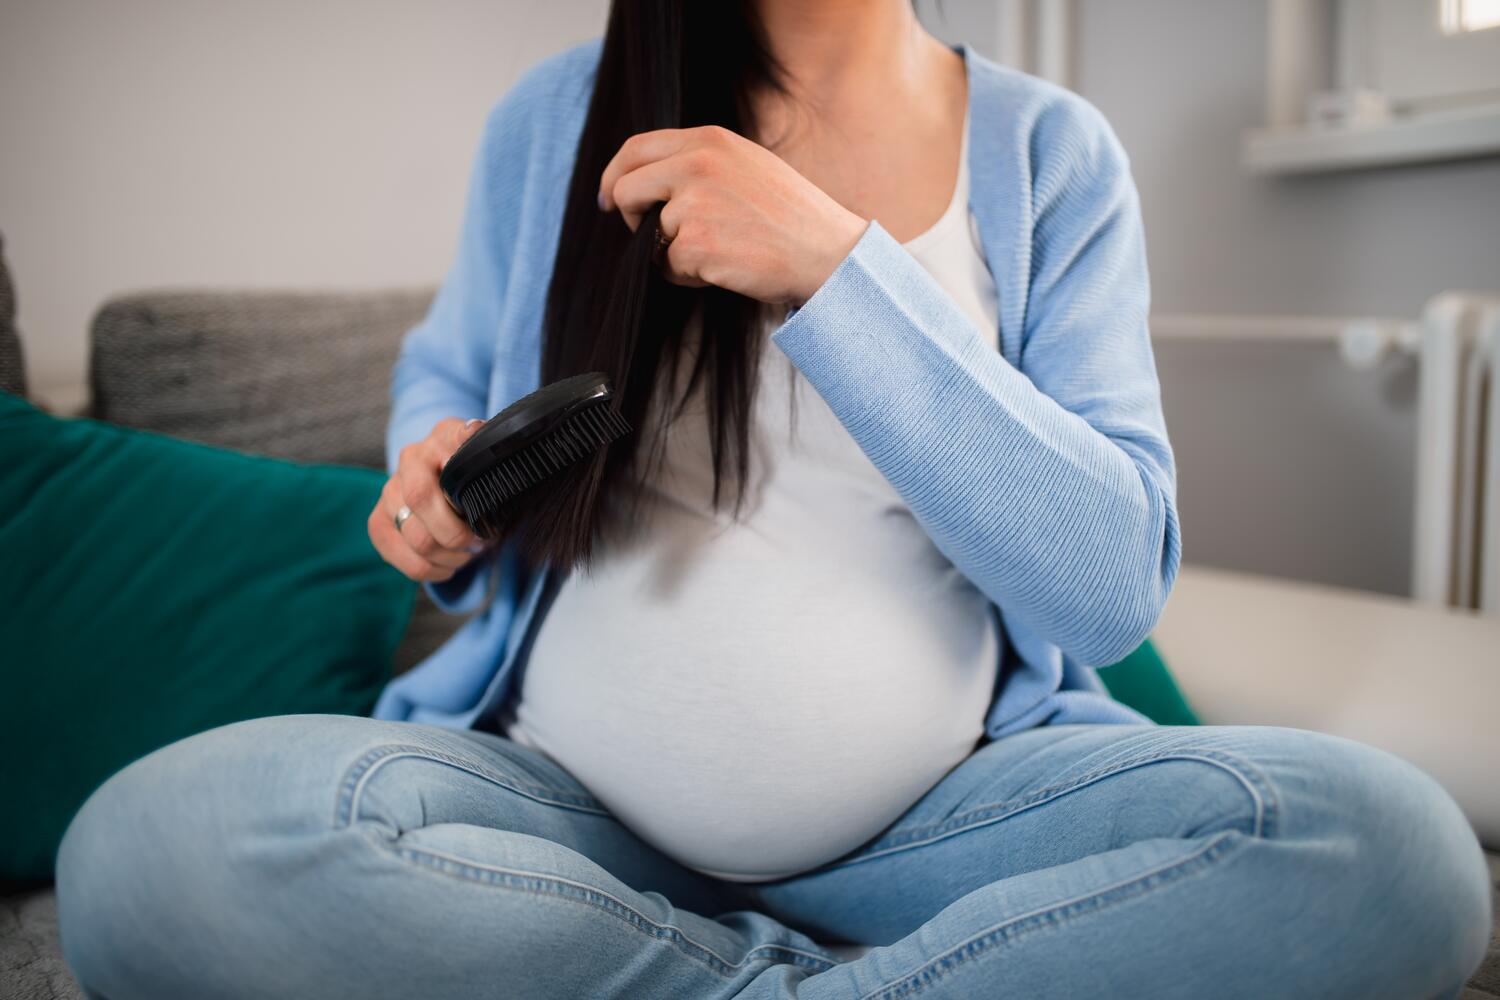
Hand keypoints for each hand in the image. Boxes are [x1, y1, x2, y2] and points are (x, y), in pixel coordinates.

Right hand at [368, 417, 489, 582]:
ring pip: (418, 541)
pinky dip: (432, 570)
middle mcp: (409, 461)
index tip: (478, 518)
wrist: (446, 471)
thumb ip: (483, 446)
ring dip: (450, 557)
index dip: (457, 502)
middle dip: (458, 536)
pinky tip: (448, 564)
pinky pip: (407, 561)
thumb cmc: (474, 469)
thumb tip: (474, 431)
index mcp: (440, 439)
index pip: (439, 470)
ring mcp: (389, 492)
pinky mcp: (378, 523)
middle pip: (422, 509)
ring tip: (467, 552)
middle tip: (480, 541)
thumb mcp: (486, 453)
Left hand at [598, 125, 867, 306]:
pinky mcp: (695, 243)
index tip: (609, 200)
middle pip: (626, 190)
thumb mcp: (748, 167)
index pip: (636, 149)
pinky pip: (666, 267)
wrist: (829, 253)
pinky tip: (725, 269)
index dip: (614, 176)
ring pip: (648, 236)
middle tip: (657, 240)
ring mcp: (694, 203)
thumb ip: (701, 163)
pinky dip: (687, 276)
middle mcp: (697, 163)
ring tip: (721, 253)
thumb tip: (650, 180)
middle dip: (632, 220)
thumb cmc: (792, 218)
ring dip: (672, 254)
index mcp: (710, 140)